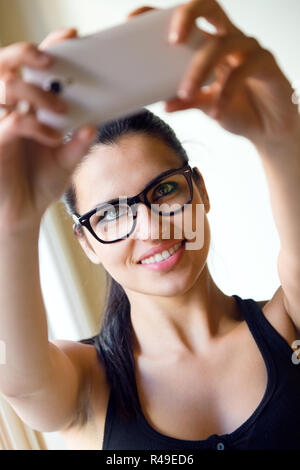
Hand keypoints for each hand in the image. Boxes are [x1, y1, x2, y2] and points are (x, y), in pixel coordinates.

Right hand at [0, 28, 96, 232]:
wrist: (22, 213)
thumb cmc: (39, 184)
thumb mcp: (67, 162)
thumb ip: (78, 144)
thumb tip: (93, 124)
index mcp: (28, 108)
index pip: (31, 69)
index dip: (46, 49)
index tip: (70, 38)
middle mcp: (10, 109)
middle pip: (6, 64)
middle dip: (27, 53)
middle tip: (51, 60)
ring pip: (6, 85)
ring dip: (37, 92)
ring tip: (61, 109)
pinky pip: (12, 119)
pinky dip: (35, 124)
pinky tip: (52, 137)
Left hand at [127, 1, 299, 145]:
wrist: (265, 128)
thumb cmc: (234, 108)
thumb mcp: (203, 104)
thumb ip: (185, 99)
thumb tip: (163, 103)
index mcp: (208, 43)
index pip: (183, 19)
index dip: (157, 13)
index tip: (132, 20)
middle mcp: (227, 39)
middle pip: (208, 7)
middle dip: (187, 16)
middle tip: (172, 40)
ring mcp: (247, 48)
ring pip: (222, 44)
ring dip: (200, 69)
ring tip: (186, 93)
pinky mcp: (266, 63)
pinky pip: (243, 70)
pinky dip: (226, 92)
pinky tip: (216, 111)